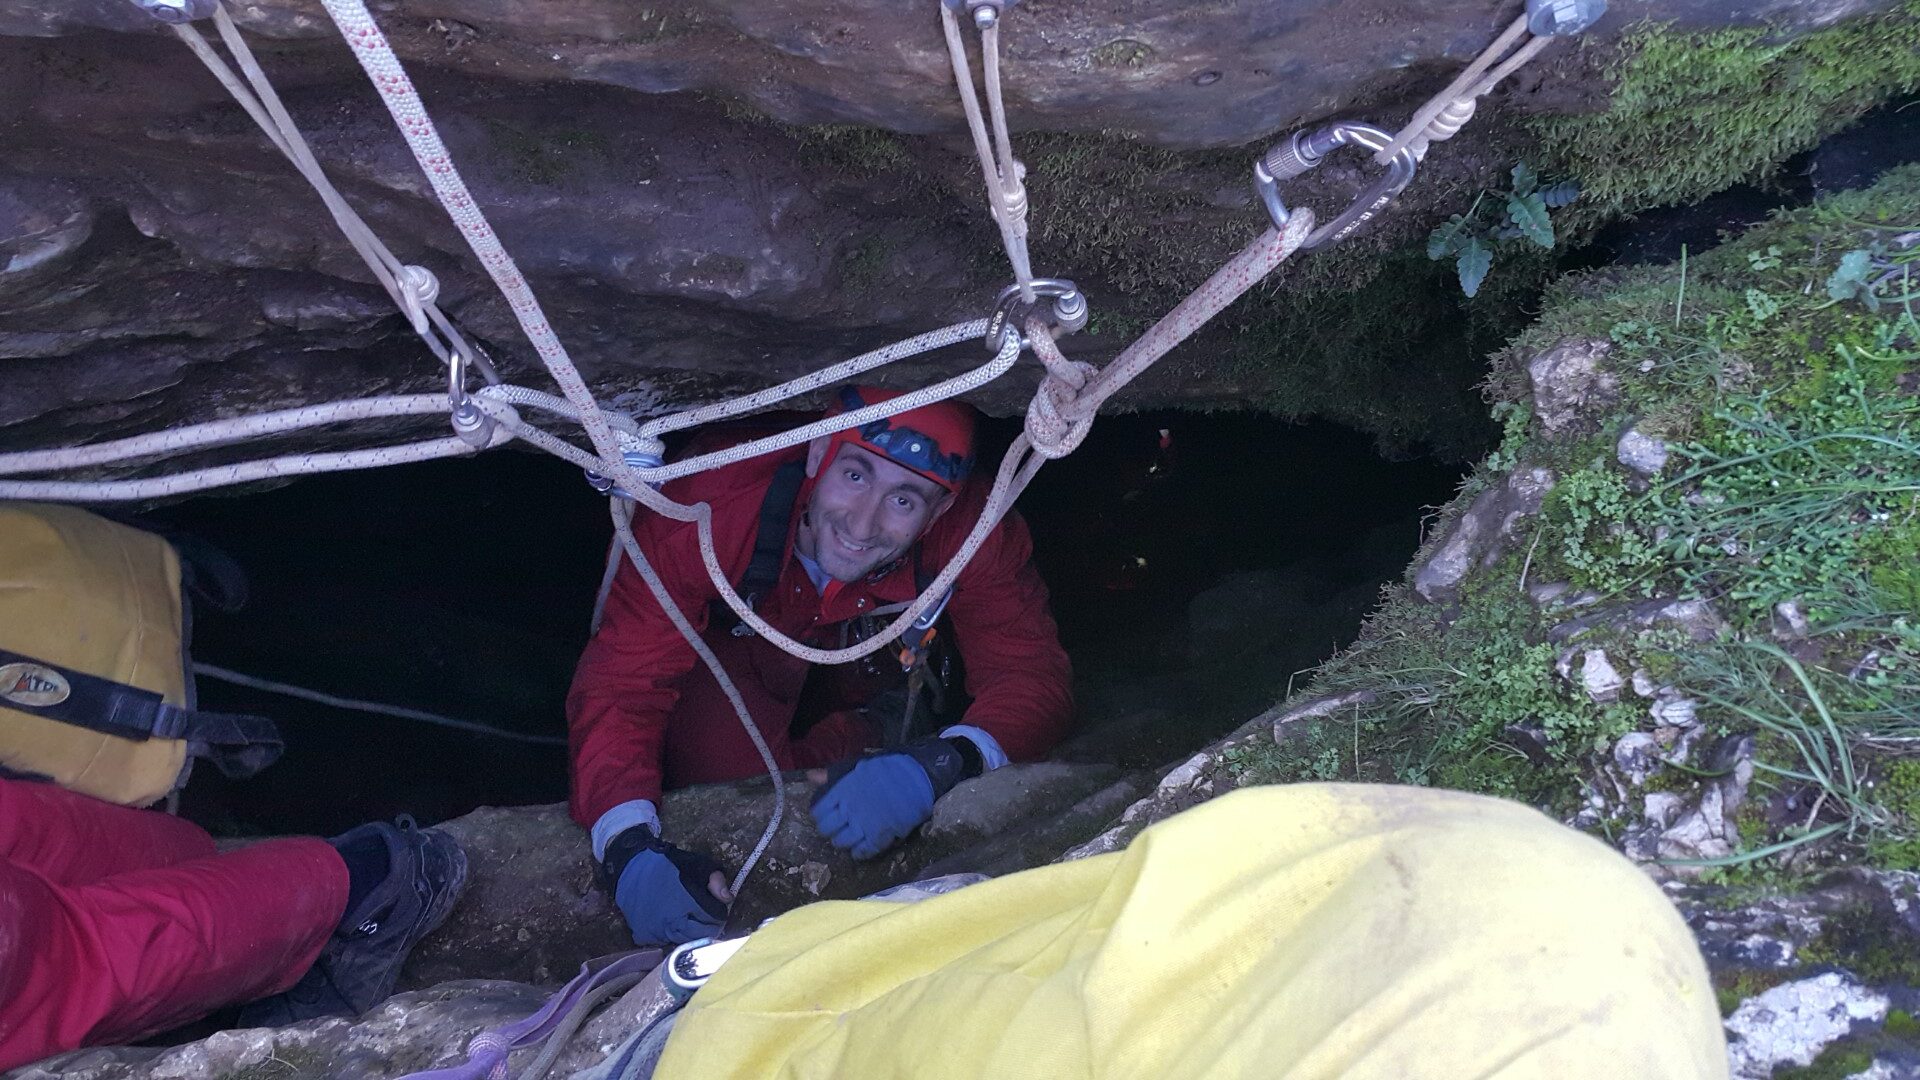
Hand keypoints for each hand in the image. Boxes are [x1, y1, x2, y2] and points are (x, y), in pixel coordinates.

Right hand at [602, 827, 732, 945]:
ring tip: (690, 922)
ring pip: (682, 942)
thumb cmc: (667, 865)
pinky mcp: (644, 935)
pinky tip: (671, 926)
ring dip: (690, 935)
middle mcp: (672, 921)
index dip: (719, 915)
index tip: (718, 910)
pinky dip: (669, 938)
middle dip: (708, 929)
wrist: (631, 866)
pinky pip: (663, 944)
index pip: (713, 921)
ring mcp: (656, 931)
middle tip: (708, 921)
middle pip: (699, 937)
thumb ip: (715, 881)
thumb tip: (729, 899)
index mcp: (687, 903)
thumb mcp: (697, 865)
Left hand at [810, 738, 970, 859]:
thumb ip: (833, 774)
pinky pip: (863, 851)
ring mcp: (864, 824)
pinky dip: (859, 853)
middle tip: (837, 828)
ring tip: (849, 838)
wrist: (917, 777)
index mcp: (842, 791)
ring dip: (843, 842)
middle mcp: (849, 809)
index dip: (820, 815)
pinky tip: (860, 849)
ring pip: (842, 842)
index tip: (826, 814)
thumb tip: (811, 777)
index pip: (818, 811)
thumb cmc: (886, 769)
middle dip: (830, 830)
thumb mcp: (857, 766)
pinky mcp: (879, 836)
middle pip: (827, 829)